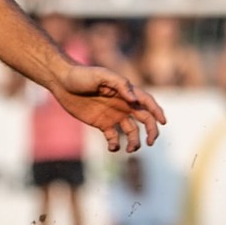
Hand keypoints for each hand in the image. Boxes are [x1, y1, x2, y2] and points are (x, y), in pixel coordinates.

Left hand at [51, 62, 166, 152]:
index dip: (157, 112)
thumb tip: (134, 100)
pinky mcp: (102, 123)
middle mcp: (123, 104)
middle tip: (150, 143)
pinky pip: (113, 137)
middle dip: (151, 131)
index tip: (163, 122)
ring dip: (134, 141)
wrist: (62, 81)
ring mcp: (113, 115)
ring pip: (131, 131)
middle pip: (144, 119)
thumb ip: (120, 85)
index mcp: (126, 92)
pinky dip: (115, 145)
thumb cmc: (82, 75)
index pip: (147, 102)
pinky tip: (112, 147)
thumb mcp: (102, 75)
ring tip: (130, 149)